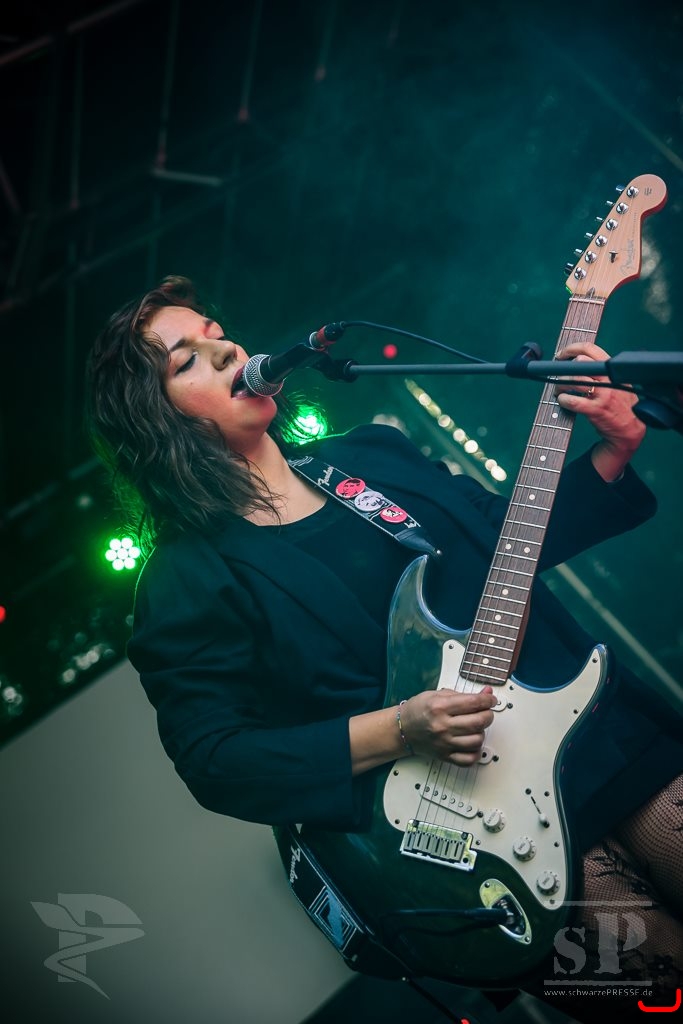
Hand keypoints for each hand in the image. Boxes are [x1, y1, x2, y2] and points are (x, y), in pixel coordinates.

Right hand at [398, 686, 497, 765]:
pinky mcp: (445, 756)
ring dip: (482, 732)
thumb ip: (463, 694)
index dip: (488, 699)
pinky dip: (476, 752)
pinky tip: (472, 743)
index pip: (474, 703)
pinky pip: (468, 759)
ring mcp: (444, 743)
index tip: (490, 699)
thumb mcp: (437, 694)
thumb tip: (486, 692)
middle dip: (488, 714)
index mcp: (440, 707)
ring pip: (477, 740)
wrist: (402, 729)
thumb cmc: (418, 710)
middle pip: (479, 722)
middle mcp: (443, 726)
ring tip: (476, 727)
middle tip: (485, 712)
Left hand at [554, 342, 645, 480]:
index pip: (590, 349)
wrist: (630, 430)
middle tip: (558, 377)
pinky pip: (572, 400)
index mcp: (613, 369)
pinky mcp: (596, 409)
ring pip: (574, 380)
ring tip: (559, 391)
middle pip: (579, 363)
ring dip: (560, 385)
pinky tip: (563, 400)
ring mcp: (603, 394)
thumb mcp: (619, 382)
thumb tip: (577, 362)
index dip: (571, 349)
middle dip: (563, 369)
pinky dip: (563, 399)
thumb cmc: (621, 406)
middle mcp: (609, 378)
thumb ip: (603, 371)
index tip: (561, 355)